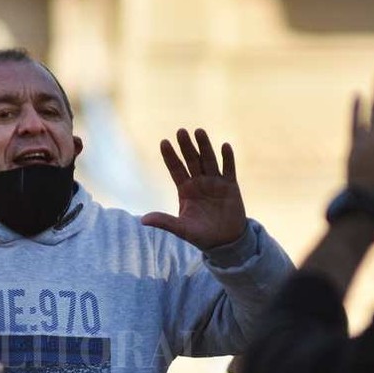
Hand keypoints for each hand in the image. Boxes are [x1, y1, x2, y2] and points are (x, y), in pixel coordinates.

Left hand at [142, 128, 247, 250]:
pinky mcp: (230, 186)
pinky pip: (229, 169)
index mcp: (185, 189)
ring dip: (204, 146)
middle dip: (186, 146)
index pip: (176, 169)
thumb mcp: (182, 229)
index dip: (170, 156)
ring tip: (199, 131)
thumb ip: (165, 222)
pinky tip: (224, 146)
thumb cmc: (201, 235)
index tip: (163, 142)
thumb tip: (142, 220)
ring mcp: (215, 182)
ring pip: (209, 160)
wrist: (225, 241)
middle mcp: (199, 182)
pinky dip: (227, 158)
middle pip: (192, 160)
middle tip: (180, 131)